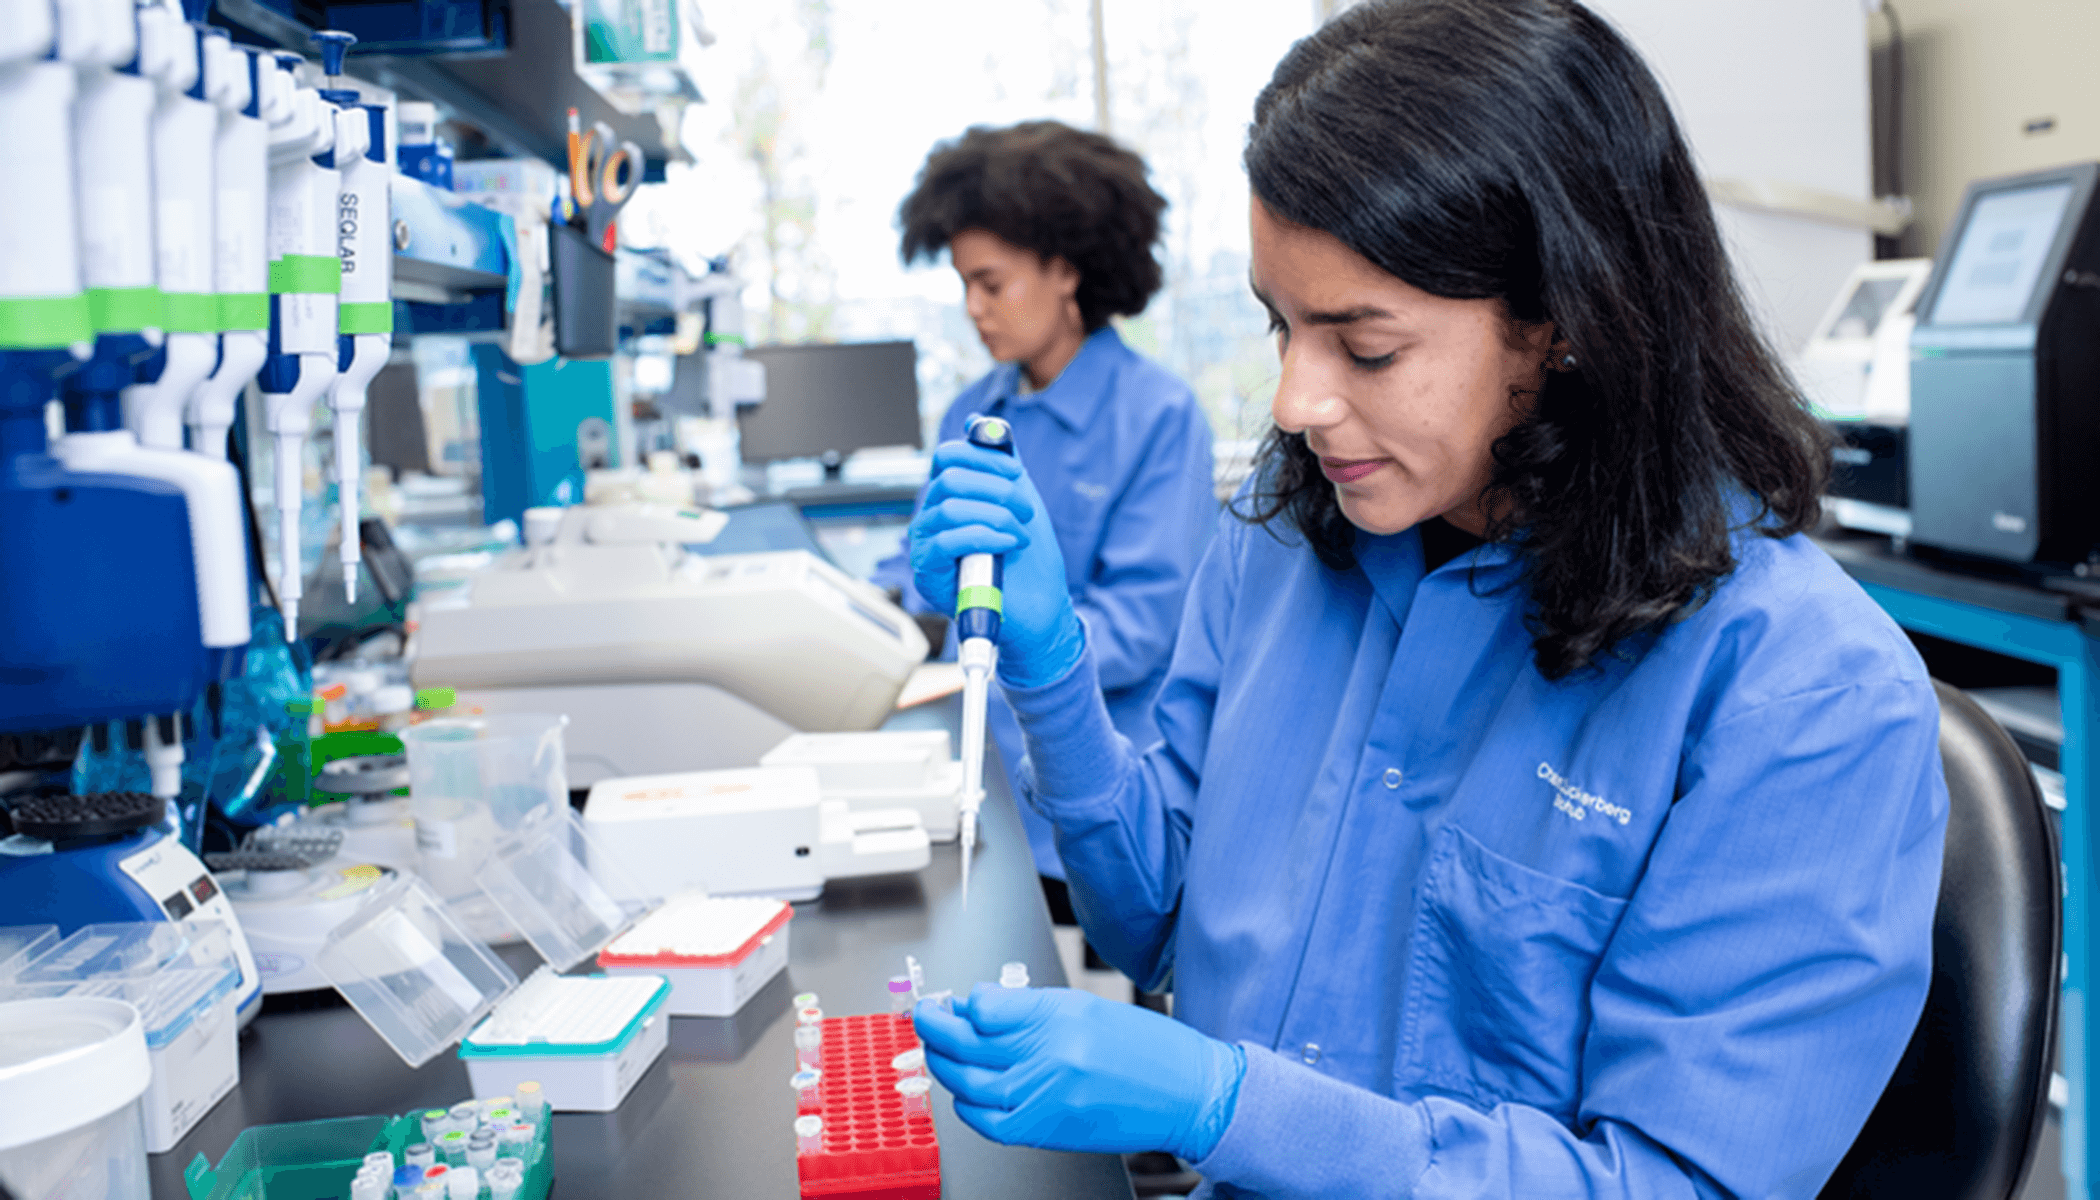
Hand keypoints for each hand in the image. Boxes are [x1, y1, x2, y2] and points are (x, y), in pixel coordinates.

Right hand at [908, 439, 1085, 687]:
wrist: (1041, 608)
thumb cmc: (1028, 558)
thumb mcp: (1019, 498)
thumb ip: (1000, 461)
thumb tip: (977, 422)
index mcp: (949, 497)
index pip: (947, 456)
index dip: (983, 456)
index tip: (1016, 473)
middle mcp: (931, 518)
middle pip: (949, 478)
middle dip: (998, 490)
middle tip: (1026, 511)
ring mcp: (926, 546)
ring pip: (950, 507)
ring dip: (997, 515)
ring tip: (1021, 533)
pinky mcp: (929, 574)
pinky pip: (947, 540)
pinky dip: (986, 536)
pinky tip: (1010, 544)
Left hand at [913, 983, 1244, 1159]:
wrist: (1187, 1093)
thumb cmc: (1146, 1048)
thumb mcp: (1087, 1007)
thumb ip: (1030, 1007)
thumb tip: (980, 1007)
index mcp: (1061, 1015)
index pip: (985, 1005)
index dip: (964, 1002)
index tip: (959, 1001)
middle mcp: (1050, 1055)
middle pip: (967, 1042)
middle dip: (935, 1028)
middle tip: (927, 1018)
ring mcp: (1046, 1096)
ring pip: (968, 1082)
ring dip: (943, 1064)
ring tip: (939, 1051)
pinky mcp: (1048, 1130)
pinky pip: (988, 1122)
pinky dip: (967, 1107)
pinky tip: (967, 1093)